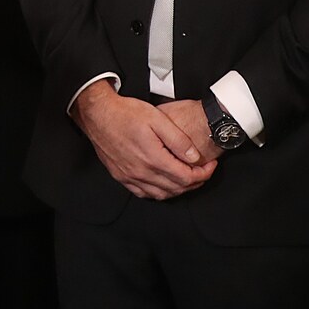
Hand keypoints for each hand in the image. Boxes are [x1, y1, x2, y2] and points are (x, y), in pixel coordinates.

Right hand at [74, 80, 216, 199]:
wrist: (98, 113)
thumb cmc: (124, 113)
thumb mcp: (158, 119)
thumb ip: (179, 140)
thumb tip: (194, 157)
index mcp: (153, 158)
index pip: (186, 177)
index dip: (204, 174)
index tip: (210, 165)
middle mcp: (140, 171)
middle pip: (176, 188)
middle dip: (195, 182)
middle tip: (203, 171)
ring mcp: (129, 175)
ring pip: (161, 194)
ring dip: (178, 189)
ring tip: (186, 178)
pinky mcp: (120, 175)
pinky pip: (143, 193)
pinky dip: (158, 192)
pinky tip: (162, 184)